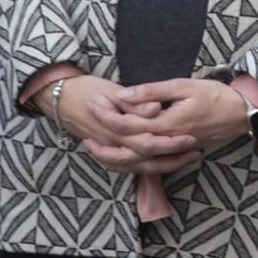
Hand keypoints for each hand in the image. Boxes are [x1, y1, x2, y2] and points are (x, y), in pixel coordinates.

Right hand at [47, 75, 193, 175]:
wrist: (61, 97)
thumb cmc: (88, 89)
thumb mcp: (113, 90)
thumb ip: (135, 102)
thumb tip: (156, 108)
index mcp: (117, 128)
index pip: (148, 142)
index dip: (170, 142)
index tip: (191, 137)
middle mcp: (113, 144)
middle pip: (146, 158)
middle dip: (172, 157)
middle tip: (196, 150)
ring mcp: (108, 149)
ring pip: (137, 166)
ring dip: (163, 165)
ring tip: (186, 159)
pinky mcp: (106, 150)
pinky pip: (125, 167)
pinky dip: (144, 168)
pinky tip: (160, 164)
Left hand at [83, 78, 249, 174]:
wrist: (242, 114)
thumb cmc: (216, 96)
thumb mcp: (185, 86)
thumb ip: (154, 91)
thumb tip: (124, 94)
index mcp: (166, 124)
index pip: (128, 123)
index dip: (108, 114)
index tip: (94, 102)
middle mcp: (165, 142)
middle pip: (126, 145)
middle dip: (103, 135)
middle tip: (86, 125)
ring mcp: (171, 151)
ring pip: (134, 161)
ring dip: (112, 156)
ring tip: (93, 148)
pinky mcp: (175, 154)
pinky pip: (147, 164)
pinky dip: (130, 163)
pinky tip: (120, 157)